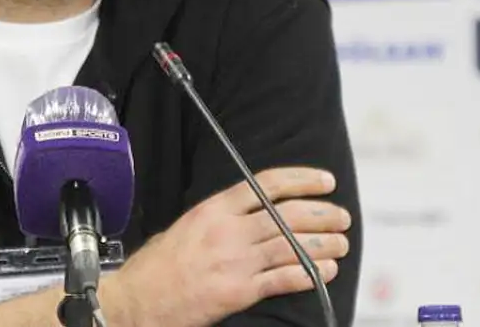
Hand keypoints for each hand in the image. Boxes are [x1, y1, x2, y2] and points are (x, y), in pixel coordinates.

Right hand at [114, 167, 350, 326]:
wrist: (137, 299)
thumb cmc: (157, 265)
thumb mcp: (187, 225)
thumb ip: (222, 216)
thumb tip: (254, 212)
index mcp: (214, 209)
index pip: (267, 184)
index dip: (303, 180)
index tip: (324, 181)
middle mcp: (228, 231)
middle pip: (288, 214)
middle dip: (323, 213)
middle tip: (341, 216)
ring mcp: (235, 261)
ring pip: (292, 245)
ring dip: (324, 244)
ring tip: (341, 243)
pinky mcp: (239, 291)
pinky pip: (283, 278)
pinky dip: (309, 273)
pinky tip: (325, 270)